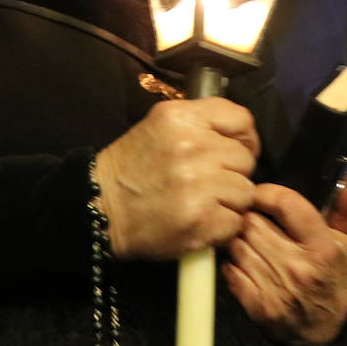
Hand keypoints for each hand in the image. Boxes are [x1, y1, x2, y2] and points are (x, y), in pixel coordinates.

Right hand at [94, 97, 259, 259]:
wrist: (101, 208)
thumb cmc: (132, 168)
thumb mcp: (160, 126)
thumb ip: (200, 123)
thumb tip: (243, 137)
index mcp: (181, 118)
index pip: (241, 119)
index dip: (244, 138)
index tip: (234, 152)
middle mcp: (192, 147)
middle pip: (245, 159)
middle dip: (232, 173)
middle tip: (207, 182)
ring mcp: (198, 185)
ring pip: (246, 192)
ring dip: (229, 202)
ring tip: (203, 203)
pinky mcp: (201, 220)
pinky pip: (235, 222)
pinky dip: (221, 227)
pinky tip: (199, 221)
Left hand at [222, 178, 346, 345]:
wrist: (326, 331)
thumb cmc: (334, 278)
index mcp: (323, 247)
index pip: (286, 203)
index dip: (267, 193)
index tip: (261, 194)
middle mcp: (299, 267)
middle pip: (253, 222)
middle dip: (249, 215)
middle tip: (250, 216)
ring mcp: (277, 289)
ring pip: (237, 244)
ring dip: (237, 238)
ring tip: (246, 238)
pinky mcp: (258, 307)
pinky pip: (230, 271)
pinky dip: (232, 263)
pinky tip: (242, 261)